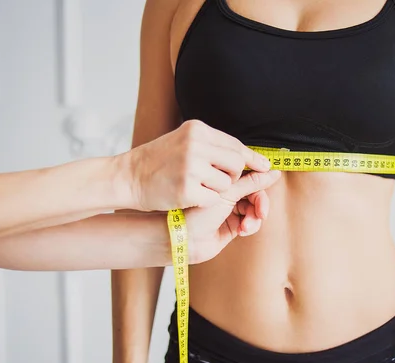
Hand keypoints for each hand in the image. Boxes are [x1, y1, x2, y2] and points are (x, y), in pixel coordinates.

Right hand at [122, 120, 271, 210]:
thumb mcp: (183, 141)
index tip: (266, 166)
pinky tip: (189, 195)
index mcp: (197, 130)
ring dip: (217, 190)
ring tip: (196, 185)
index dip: (252, 158)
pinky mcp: (186, 189)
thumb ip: (212, 145)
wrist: (129, 177)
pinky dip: (205, 201)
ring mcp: (190, 167)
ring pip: (227, 184)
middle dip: (234, 176)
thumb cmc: (159, 161)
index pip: (235, 145)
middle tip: (218, 180)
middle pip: (236, 164)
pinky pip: (213, 199)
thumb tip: (248, 156)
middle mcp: (195, 145)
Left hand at [185, 169, 281, 263]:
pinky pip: (251, 221)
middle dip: (260, 200)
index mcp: (220, 178)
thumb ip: (251, 182)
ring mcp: (229, 209)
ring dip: (255, 215)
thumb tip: (273, 171)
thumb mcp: (226, 193)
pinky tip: (242, 230)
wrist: (182, 240)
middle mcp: (226, 192)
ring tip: (247, 224)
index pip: (248, 171)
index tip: (272, 175)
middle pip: (255, 190)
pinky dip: (250, 225)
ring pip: (255, 207)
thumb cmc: (196, 212)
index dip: (261, 174)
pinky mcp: (232, 225)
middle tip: (261, 211)